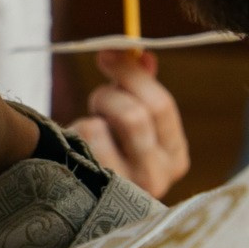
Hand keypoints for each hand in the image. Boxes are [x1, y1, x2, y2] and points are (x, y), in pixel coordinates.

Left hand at [67, 50, 188, 198]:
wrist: (78, 192)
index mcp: (175, 157)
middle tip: (98, 99)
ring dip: (90, 118)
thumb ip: (140, 88)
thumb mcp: (130, 120)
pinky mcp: (91, 194)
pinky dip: (73, 136)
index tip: (108, 53)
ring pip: (99, 129)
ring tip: (89, 128)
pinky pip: (75, 148)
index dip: (132, 74)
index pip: (161, 106)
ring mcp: (123, 190)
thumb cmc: (111, 149)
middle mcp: (156, 179)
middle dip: (108, 95)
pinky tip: (76, 150)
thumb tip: (144, 56)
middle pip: (133, 115)